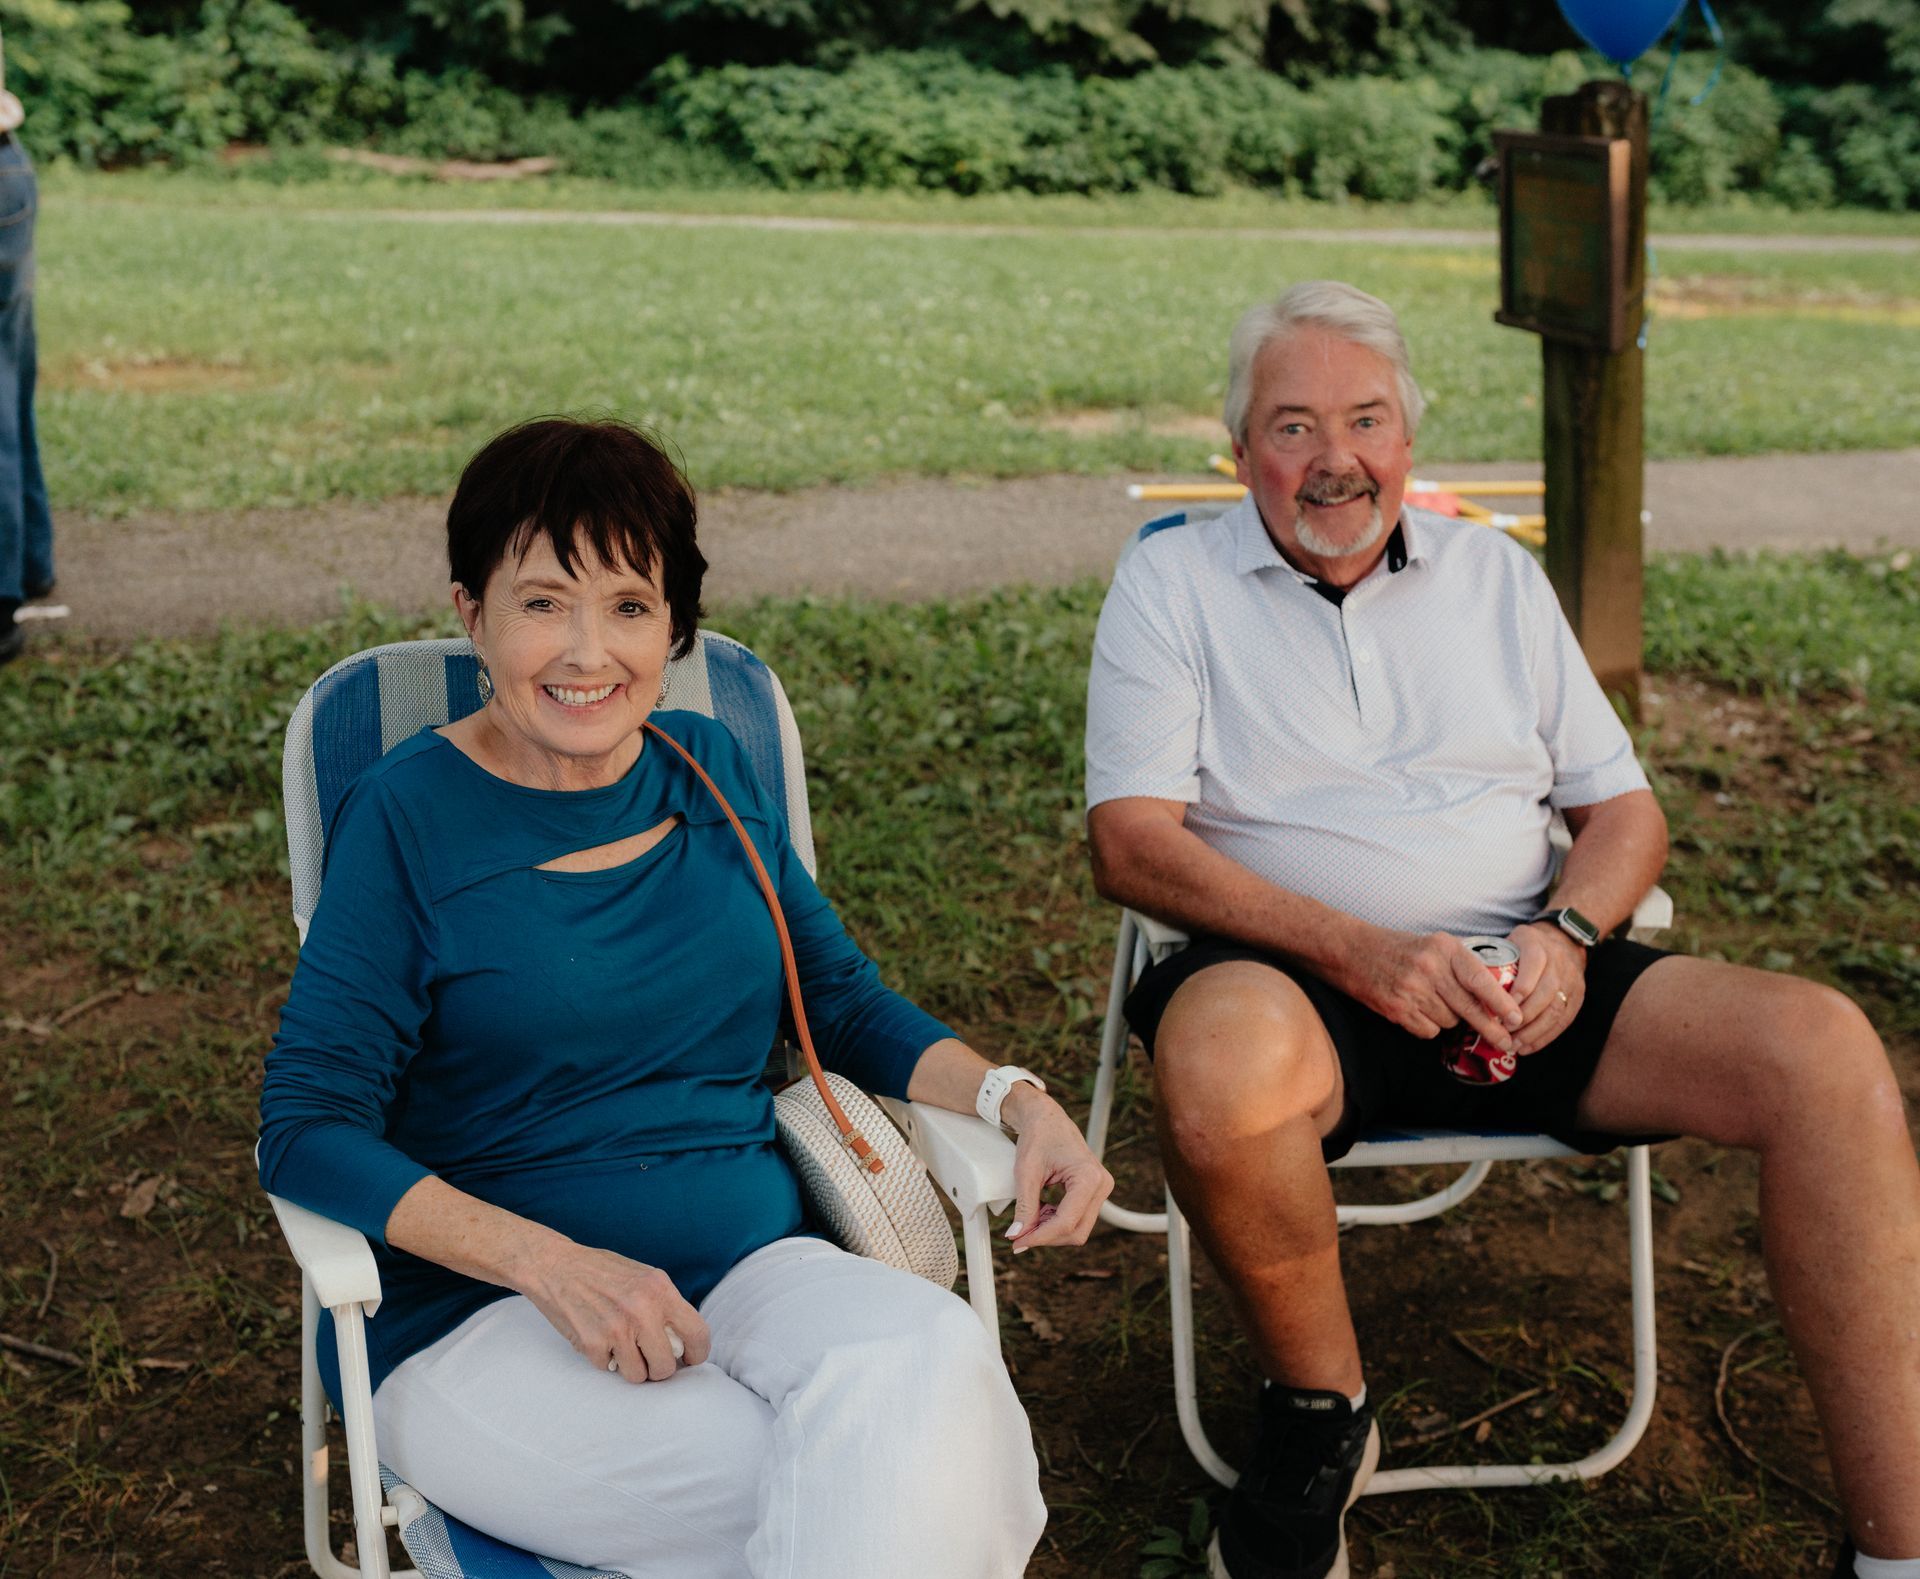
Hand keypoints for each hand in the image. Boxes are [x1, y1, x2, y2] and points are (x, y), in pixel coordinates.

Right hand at [521, 1241, 711, 1383]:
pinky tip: (598, 1337)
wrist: (556, 1266)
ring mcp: (617, 1328)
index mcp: (660, 1289)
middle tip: (650, 1360)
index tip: (688, 1359)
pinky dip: (604, 1359)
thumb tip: (684, 1340)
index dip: (697, 1354)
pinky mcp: (592, 1343)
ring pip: (638, 1376)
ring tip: (622, 1349)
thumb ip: (664, 1305)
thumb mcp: (644, 1276)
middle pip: (666, 1366)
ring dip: (631, 1368)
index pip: (698, 1333)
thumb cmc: (602, 1271)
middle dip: (659, 1370)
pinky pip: (608, 1369)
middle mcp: (642, 1309)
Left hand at [1000, 1085, 1113, 1254]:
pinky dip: (1056, 1222)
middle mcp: (1102, 1185)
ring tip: (1028, 1218)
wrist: (1046, 1118)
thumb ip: (1024, 1207)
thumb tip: (1017, 1236)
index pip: (1066, 1222)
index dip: (1040, 1237)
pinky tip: (1040, 1212)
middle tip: (1018, 1235)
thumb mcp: (1026, 1172)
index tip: (1017, 1242)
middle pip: (1076, 1231)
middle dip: (1046, 1237)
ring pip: (1078, 1229)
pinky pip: (1078, 1219)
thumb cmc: (1038, 1137)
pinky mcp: (1095, 1192)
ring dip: (1051, 1230)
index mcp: (1089, 1177)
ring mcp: (1101, 1189)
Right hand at [1338, 928, 1523, 1051]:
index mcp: (1444, 948)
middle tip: (1506, 1043)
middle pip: (1469, 1008)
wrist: (1352, 951)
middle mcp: (1430, 968)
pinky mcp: (1397, 1008)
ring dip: (1448, 1019)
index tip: (1517, 1018)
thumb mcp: (1434, 944)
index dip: (1501, 1003)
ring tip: (1433, 1003)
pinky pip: (1428, 1030)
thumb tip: (1496, 992)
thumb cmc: (1398, 948)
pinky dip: (1427, 1026)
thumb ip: (1462, 963)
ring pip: (1449, 1021)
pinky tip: (1417, 1010)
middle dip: (1491, 1028)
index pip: (1480, 979)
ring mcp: (1412, 989)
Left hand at [1504, 921, 1588, 1055]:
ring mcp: (1572, 980)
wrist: (1562, 942)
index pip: (1532, 966)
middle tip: (1503, 1032)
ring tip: (1514, 1045)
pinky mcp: (1578, 997)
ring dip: (1533, 1032)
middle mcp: (1558, 962)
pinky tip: (1528, 1047)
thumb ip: (1491, 959)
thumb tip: (1463, 986)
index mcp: (1537, 946)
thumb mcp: (1508, 942)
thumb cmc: (1523, 947)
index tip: (1501, 1009)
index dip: (1519, 990)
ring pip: (1555, 1010)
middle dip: (1524, 1016)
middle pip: (1545, 993)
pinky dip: (1546, 1037)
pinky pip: (1564, 1020)